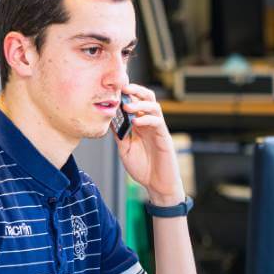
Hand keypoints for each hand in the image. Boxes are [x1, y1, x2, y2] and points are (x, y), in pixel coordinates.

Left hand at [115, 84, 184, 205]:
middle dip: (136, 90)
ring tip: (128, 106)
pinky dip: (146, 119)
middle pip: (147, 98)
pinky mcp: (164, 136)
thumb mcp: (125, 149)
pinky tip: (136, 122)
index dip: (126, 94)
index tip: (113, 89)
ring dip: (140, 103)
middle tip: (123, 89)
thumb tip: (109, 120)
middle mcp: (149, 123)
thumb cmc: (143, 168)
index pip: (134, 102)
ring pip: (153, 106)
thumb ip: (119, 134)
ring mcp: (157, 129)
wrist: (157, 184)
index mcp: (139, 124)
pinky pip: (157, 121)